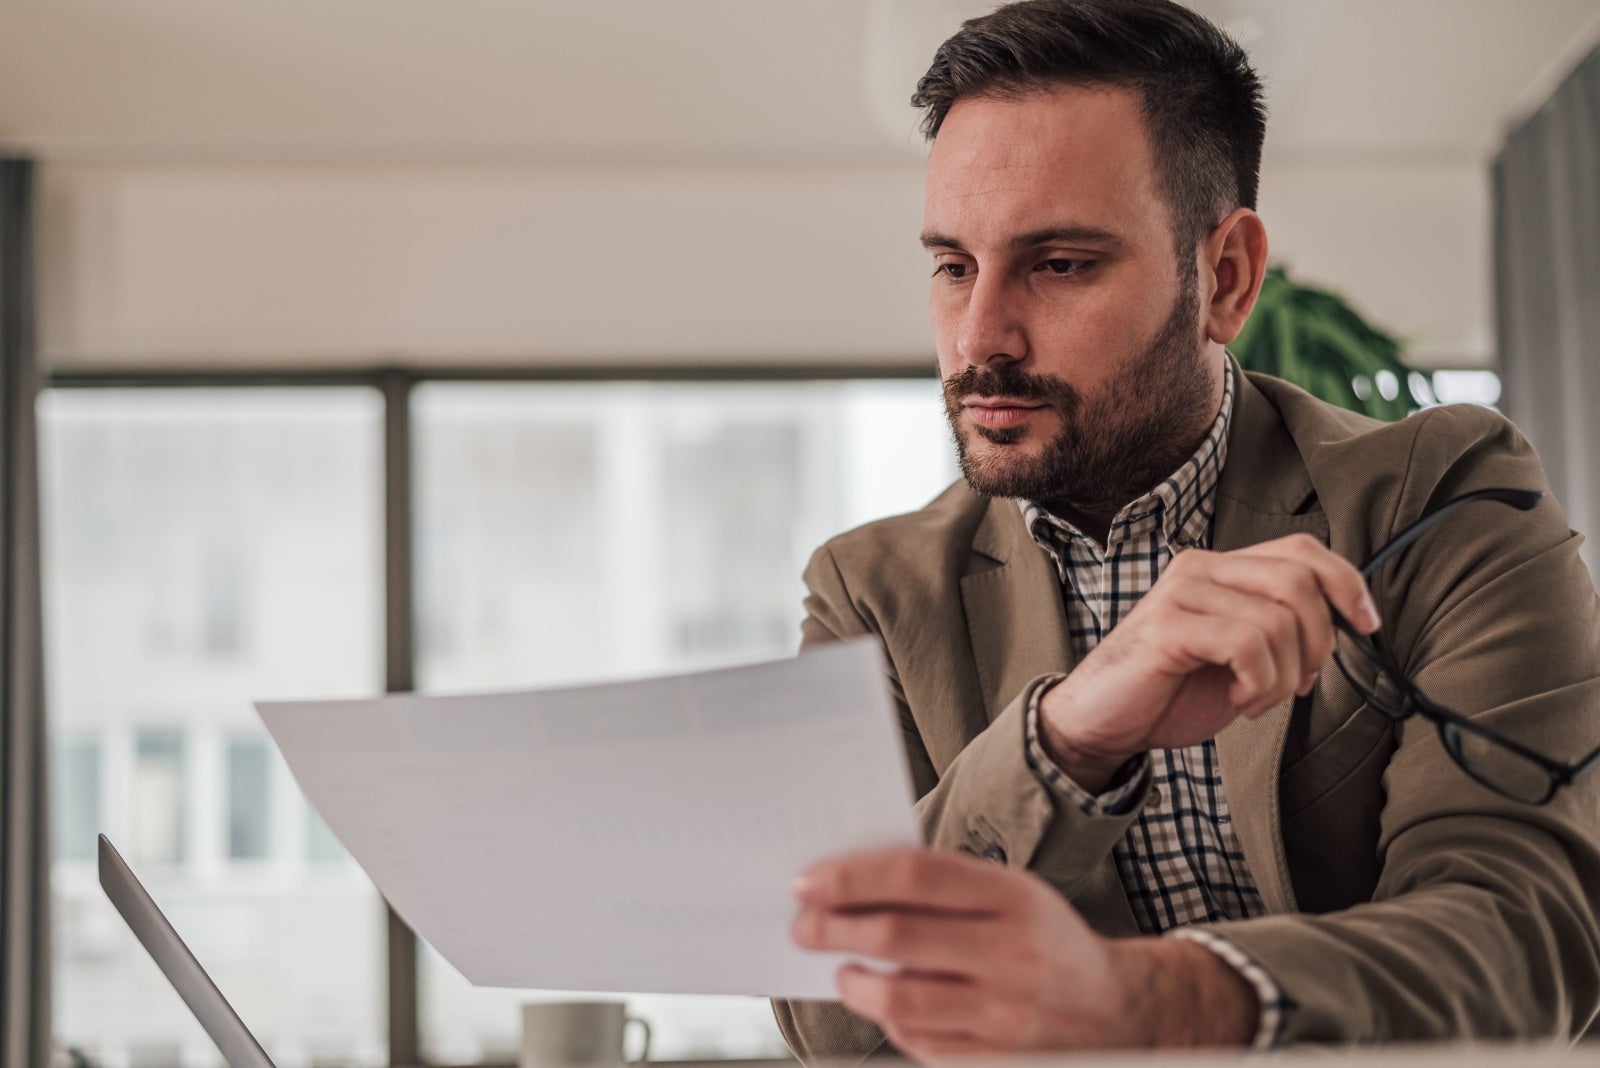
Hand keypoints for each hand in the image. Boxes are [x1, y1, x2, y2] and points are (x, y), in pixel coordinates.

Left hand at [790, 847, 1257, 1060]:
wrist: (1118, 1009)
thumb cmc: (1043, 938)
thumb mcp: (1010, 892)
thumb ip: (941, 884)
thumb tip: (850, 883)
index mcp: (1012, 895)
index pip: (913, 875)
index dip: (850, 877)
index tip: (808, 882)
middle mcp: (1012, 952)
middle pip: (897, 935)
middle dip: (833, 928)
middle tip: (803, 925)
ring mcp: (1006, 1013)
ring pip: (900, 998)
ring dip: (853, 982)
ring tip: (840, 969)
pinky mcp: (998, 1059)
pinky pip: (919, 1041)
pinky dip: (889, 1021)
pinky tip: (883, 1003)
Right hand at [1039, 532, 1381, 789]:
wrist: (1103, 722)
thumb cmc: (1171, 691)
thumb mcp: (1240, 656)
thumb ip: (1280, 630)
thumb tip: (1347, 627)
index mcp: (1222, 568)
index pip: (1304, 550)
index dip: (1348, 583)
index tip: (1368, 626)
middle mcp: (1201, 567)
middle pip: (1300, 582)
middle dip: (1319, 644)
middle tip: (1299, 685)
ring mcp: (1182, 592)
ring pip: (1278, 620)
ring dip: (1285, 677)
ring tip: (1256, 699)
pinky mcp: (1168, 625)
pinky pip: (1247, 644)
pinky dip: (1259, 684)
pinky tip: (1239, 701)